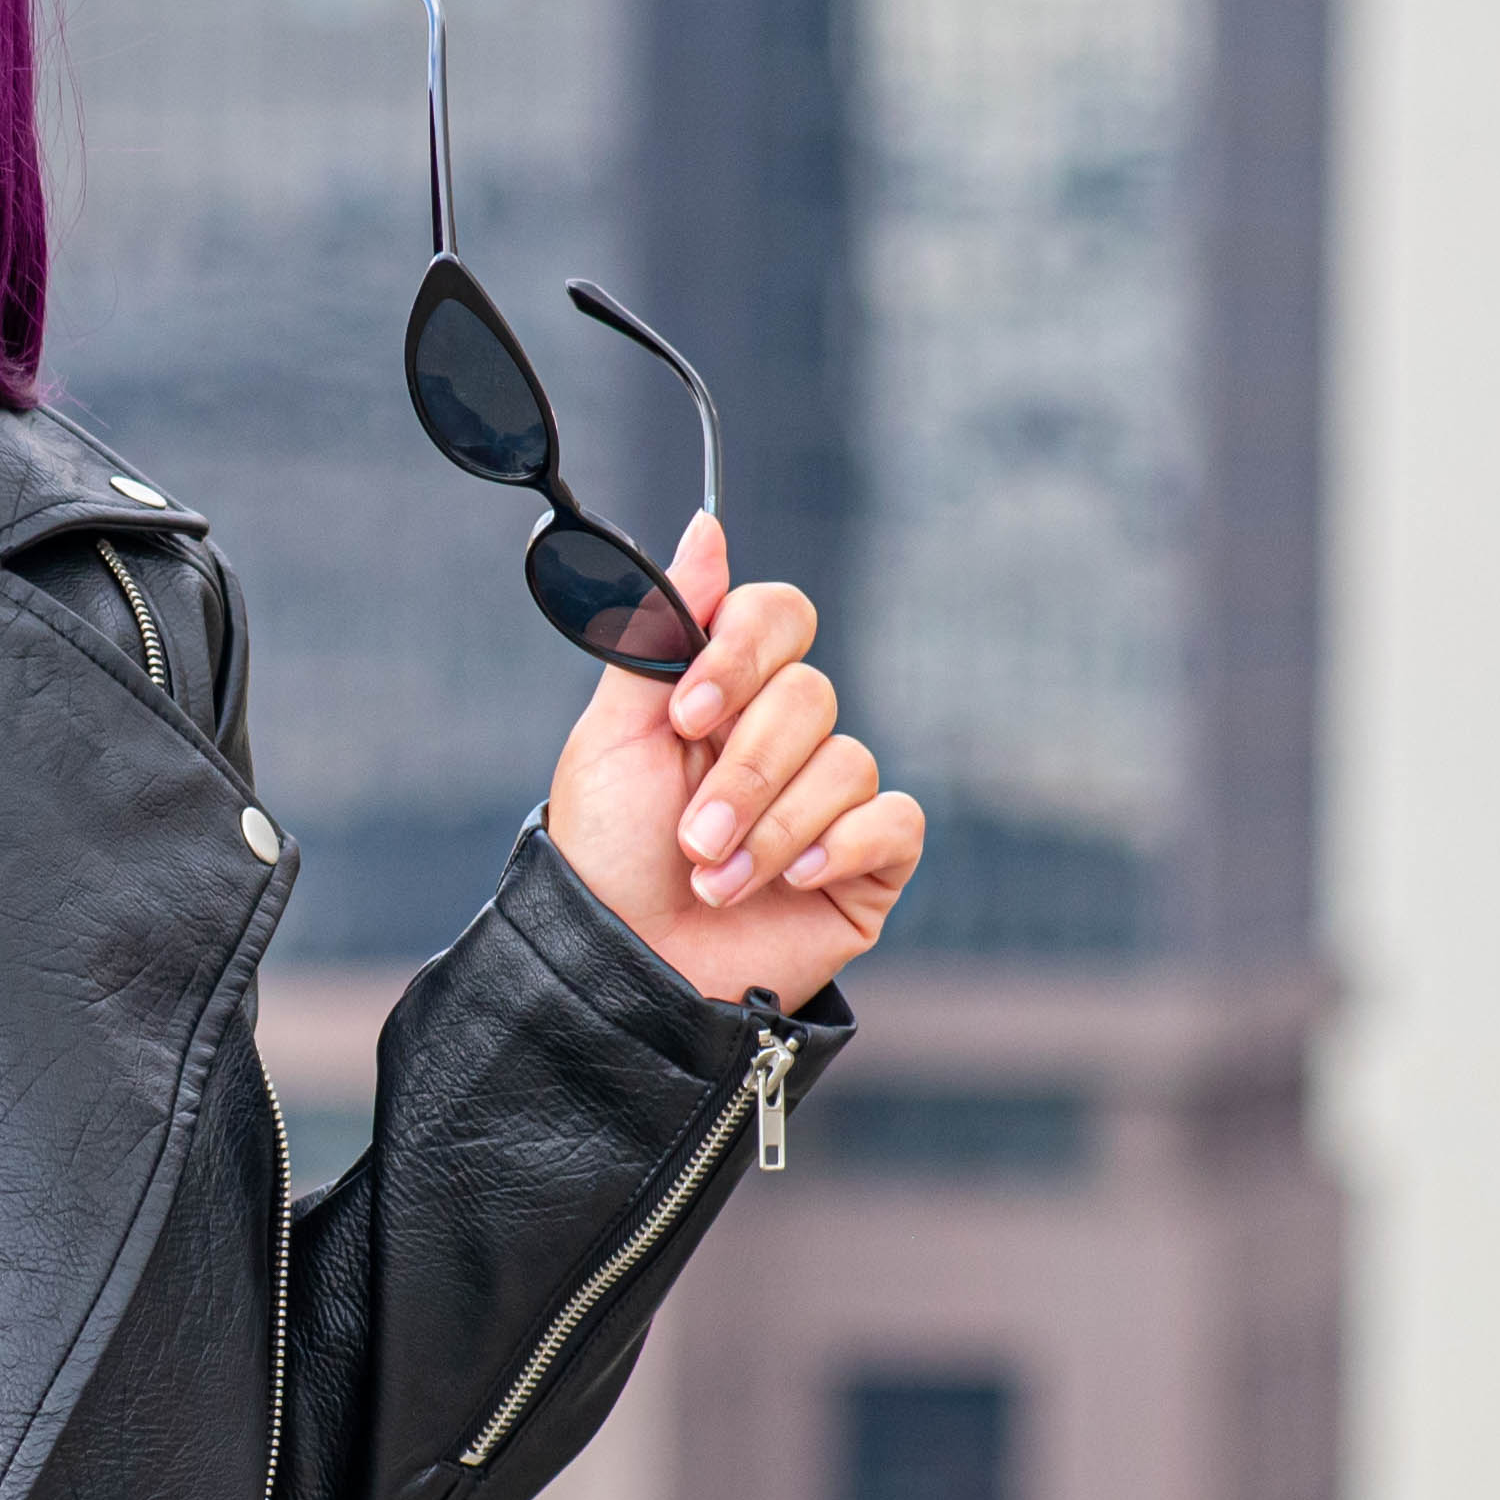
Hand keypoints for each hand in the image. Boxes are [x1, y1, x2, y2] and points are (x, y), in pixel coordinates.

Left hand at [542, 518, 921, 1007]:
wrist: (621, 972)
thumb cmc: (606, 855)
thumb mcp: (614, 738)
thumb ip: (658, 628)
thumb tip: (708, 527)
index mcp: (724, 693)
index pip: (777, 617)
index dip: (742, 656)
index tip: (687, 714)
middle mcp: (783, 739)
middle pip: (811, 695)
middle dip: (743, 773)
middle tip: (690, 834)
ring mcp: (830, 802)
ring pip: (845, 763)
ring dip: (771, 829)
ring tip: (713, 880)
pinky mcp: (869, 865)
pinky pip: (893, 819)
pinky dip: (840, 847)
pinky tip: (794, 882)